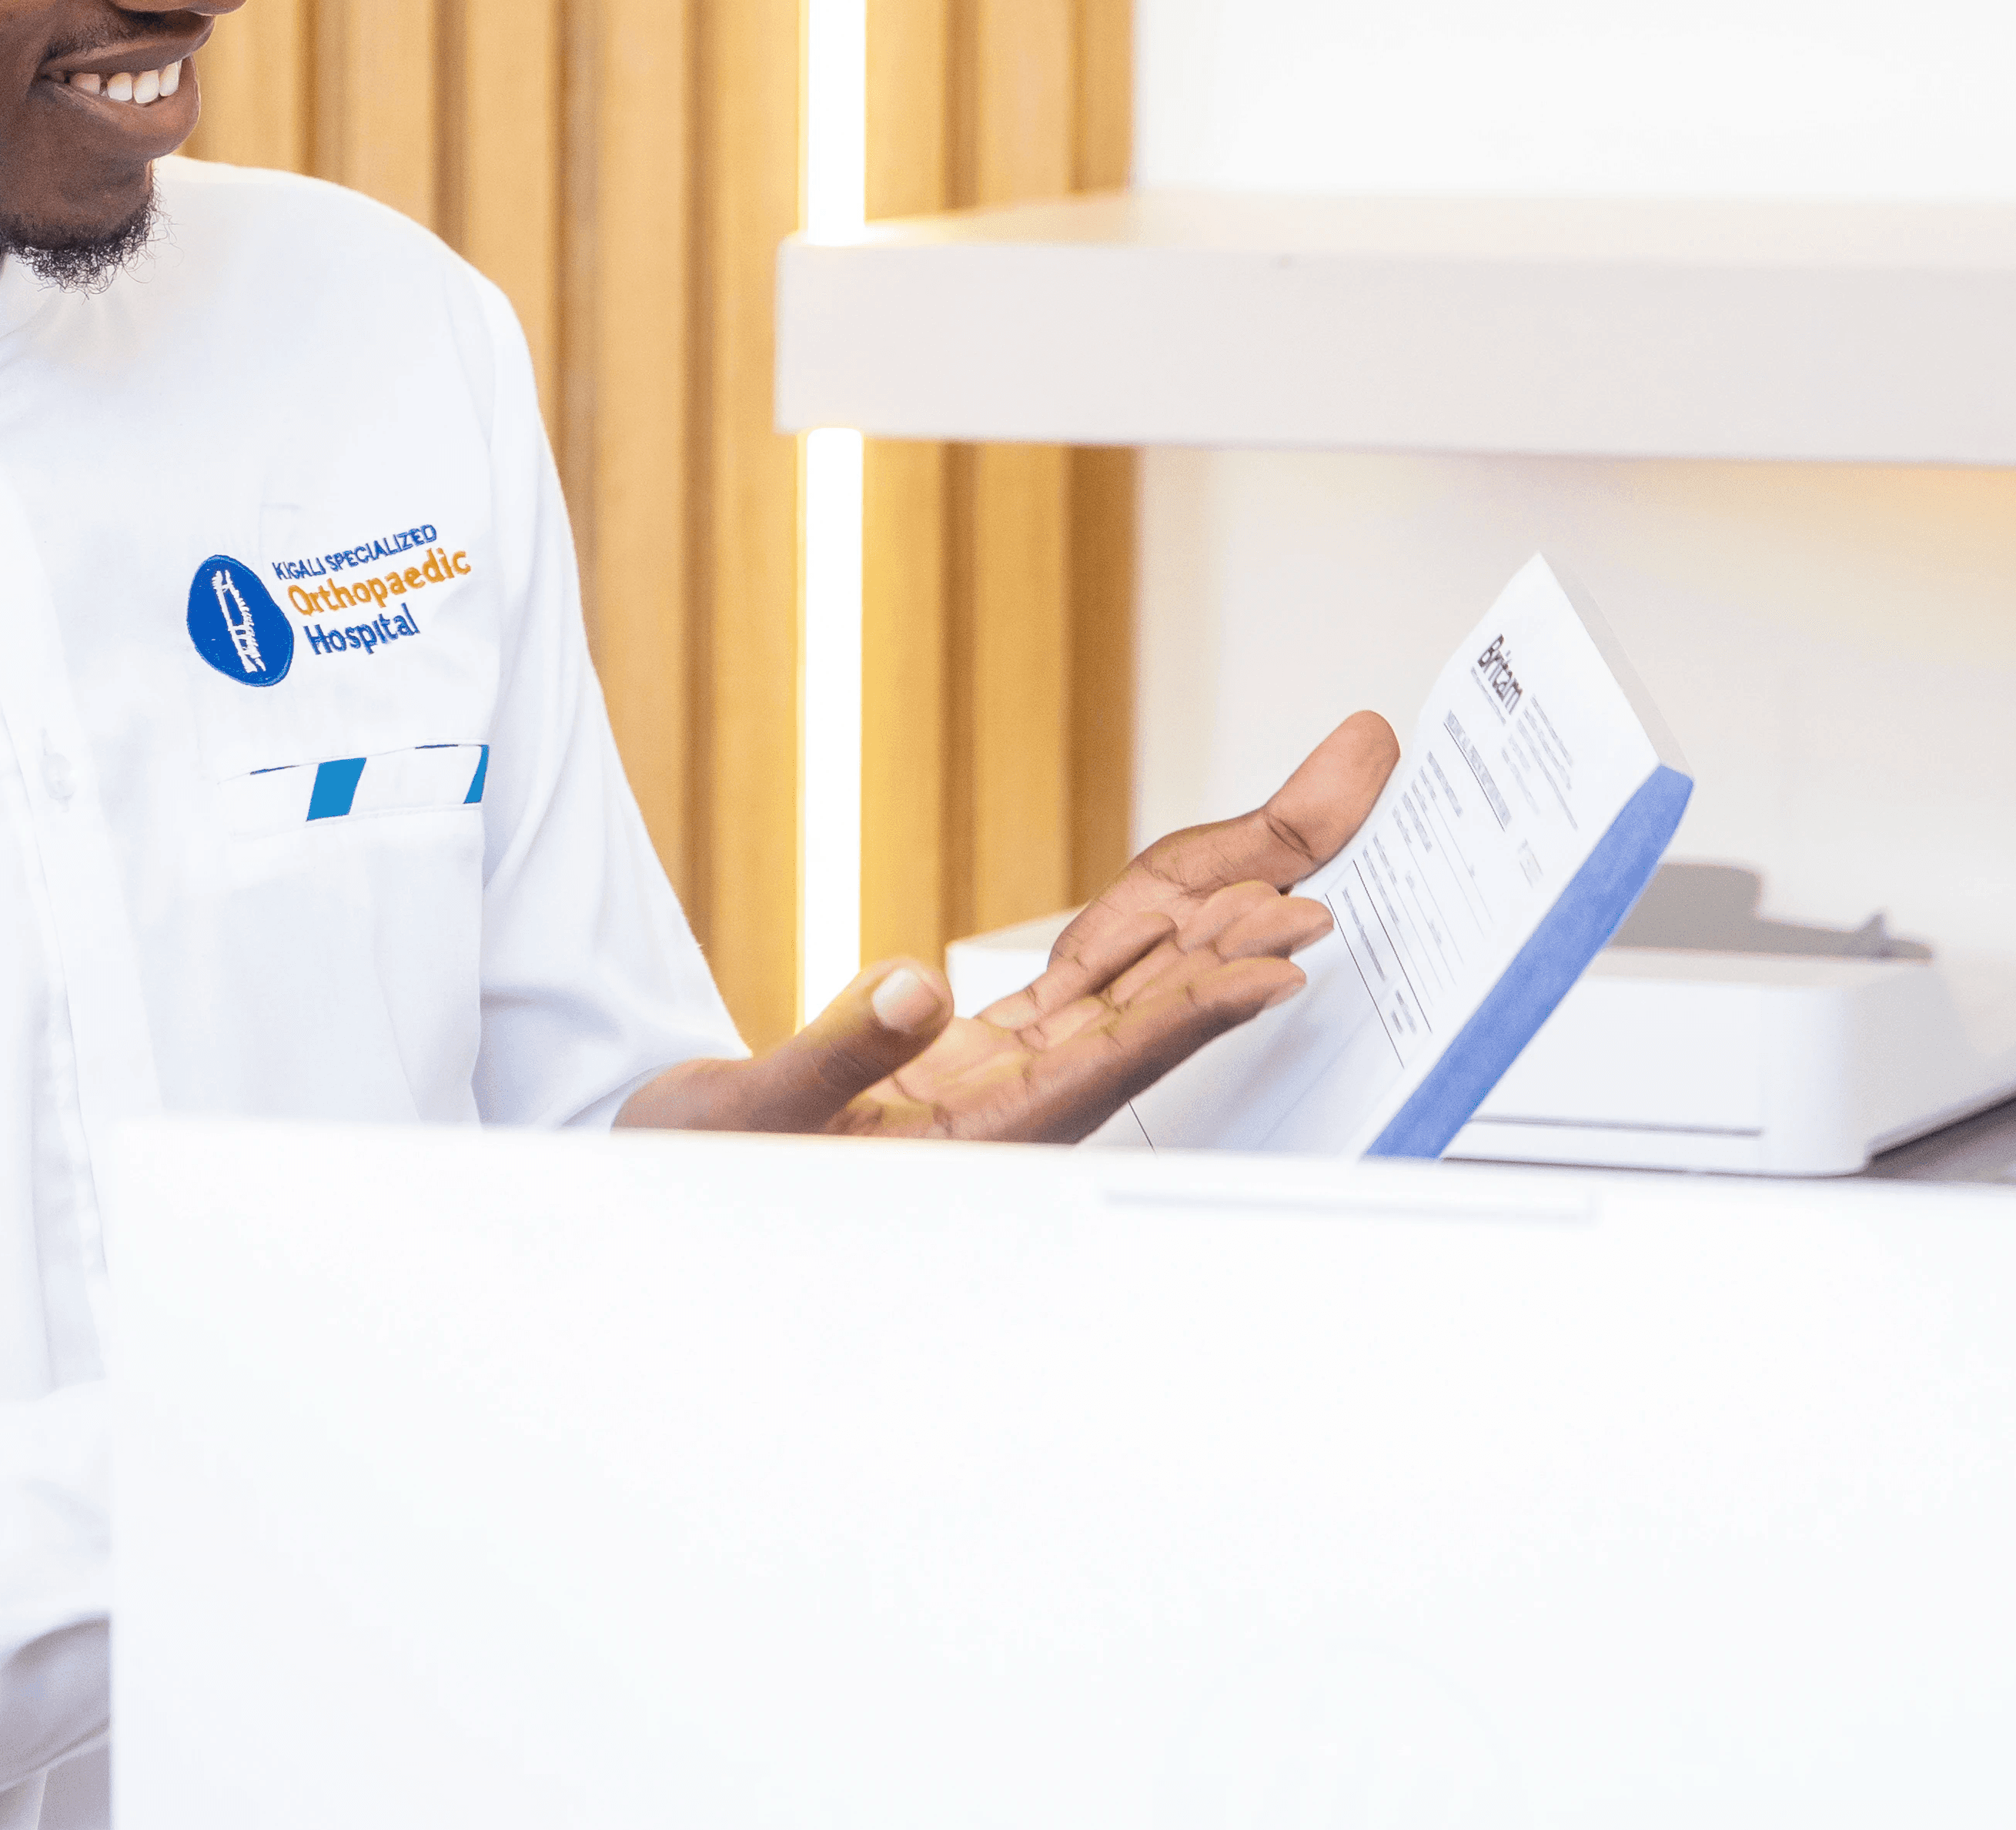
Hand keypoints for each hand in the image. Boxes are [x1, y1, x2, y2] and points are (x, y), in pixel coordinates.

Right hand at [616, 710, 1398, 1144]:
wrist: (678, 1183)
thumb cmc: (706, 1168)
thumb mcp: (754, 1113)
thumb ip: (839, 1053)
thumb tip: (918, 986)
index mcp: (982, 1129)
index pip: (1116, 1054)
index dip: (1205, 1004)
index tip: (1287, 959)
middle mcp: (1022, 1099)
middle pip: (1160, 996)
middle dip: (1250, 915)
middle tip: (1336, 832)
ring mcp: (1010, 1071)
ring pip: (1136, 980)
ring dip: (1216, 913)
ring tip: (1300, 847)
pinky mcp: (983, 1050)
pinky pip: (1087, 981)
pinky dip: (1146, 934)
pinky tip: (1201, 903)